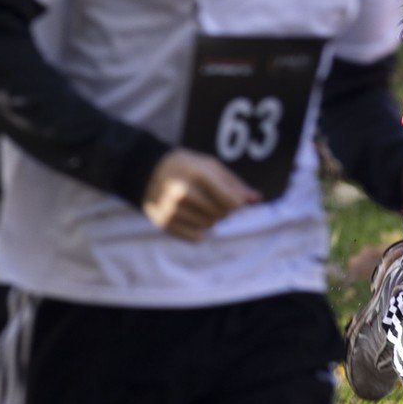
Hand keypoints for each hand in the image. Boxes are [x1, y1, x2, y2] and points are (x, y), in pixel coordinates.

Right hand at [141, 149, 256, 241]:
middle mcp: (183, 193)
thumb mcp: (209, 166)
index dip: (238, 204)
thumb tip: (257, 199)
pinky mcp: (165, 222)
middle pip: (221, 215)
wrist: (145, 170)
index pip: (231, 202)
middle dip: (224, 210)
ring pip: (209, 227)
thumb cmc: (185, 166)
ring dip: (211, 219)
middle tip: (214, 200)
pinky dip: (199, 230)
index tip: (235, 200)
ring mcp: (172, 209)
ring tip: (201, 206)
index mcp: (197, 174)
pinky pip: (195, 238)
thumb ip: (233, 183)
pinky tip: (193, 217)